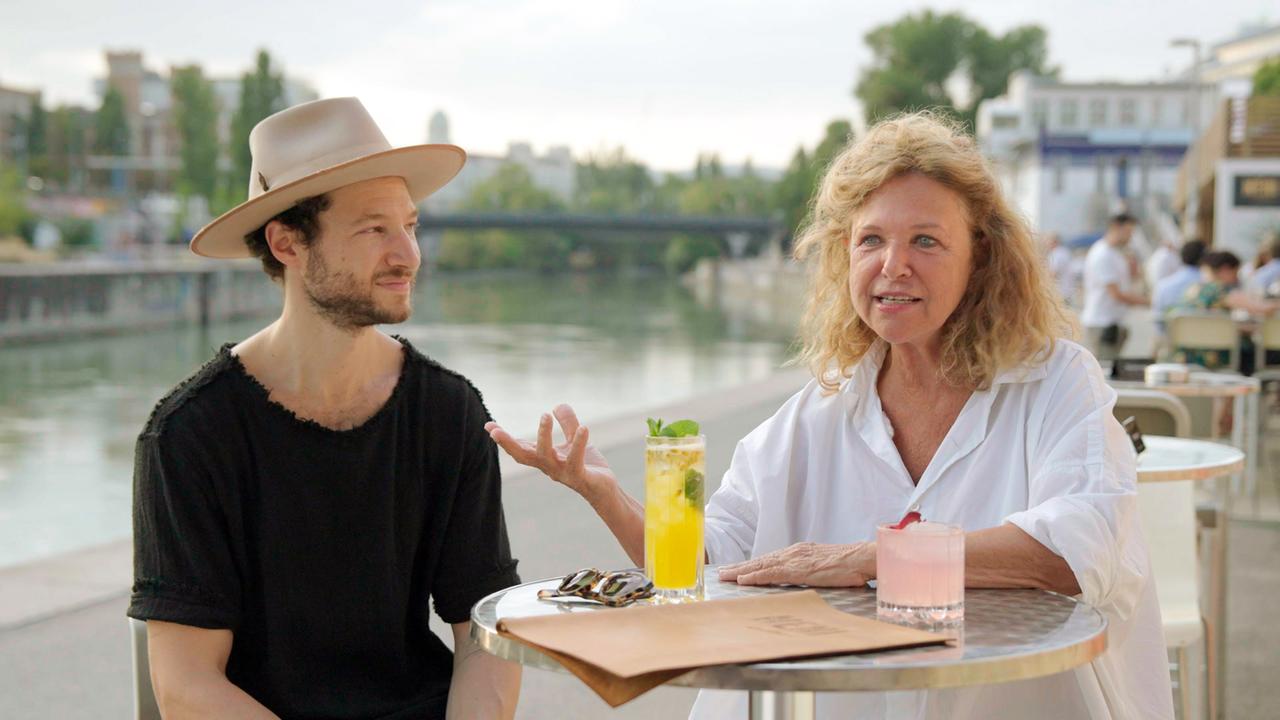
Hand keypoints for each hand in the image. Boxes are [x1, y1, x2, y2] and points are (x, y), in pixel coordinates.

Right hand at [485, 404, 616, 503]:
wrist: (605, 489)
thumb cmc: (587, 465)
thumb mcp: (574, 440)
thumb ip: (567, 423)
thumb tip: (557, 405)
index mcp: (544, 458)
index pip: (520, 447)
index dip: (504, 438)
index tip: (487, 425)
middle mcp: (549, 466)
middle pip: (523, 456)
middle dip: (508, 443)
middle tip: (495, 430)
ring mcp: (563, 473)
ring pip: (547, 456)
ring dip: (543, 436)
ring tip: (544, 415)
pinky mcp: (580, 476)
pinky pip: (576, 460)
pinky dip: (579, 444)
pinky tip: (584, 428)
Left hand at [717, 542, 874, 586]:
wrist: (863, 557)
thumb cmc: (850, 564)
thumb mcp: (826, 565)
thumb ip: (812, 570)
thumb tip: (806, 577)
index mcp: (800, 552)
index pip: (771, 559)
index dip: (753, 565)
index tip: (738, 570)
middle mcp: (794, 552)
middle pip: (761, 560)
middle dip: (740, 567)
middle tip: (722, 572)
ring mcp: (795, 559)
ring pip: (761, 565)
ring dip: (741, 571)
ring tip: (725, 576)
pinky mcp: (798, 568)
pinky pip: (771, 573)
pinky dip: (755, 576)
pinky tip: (743, 580)